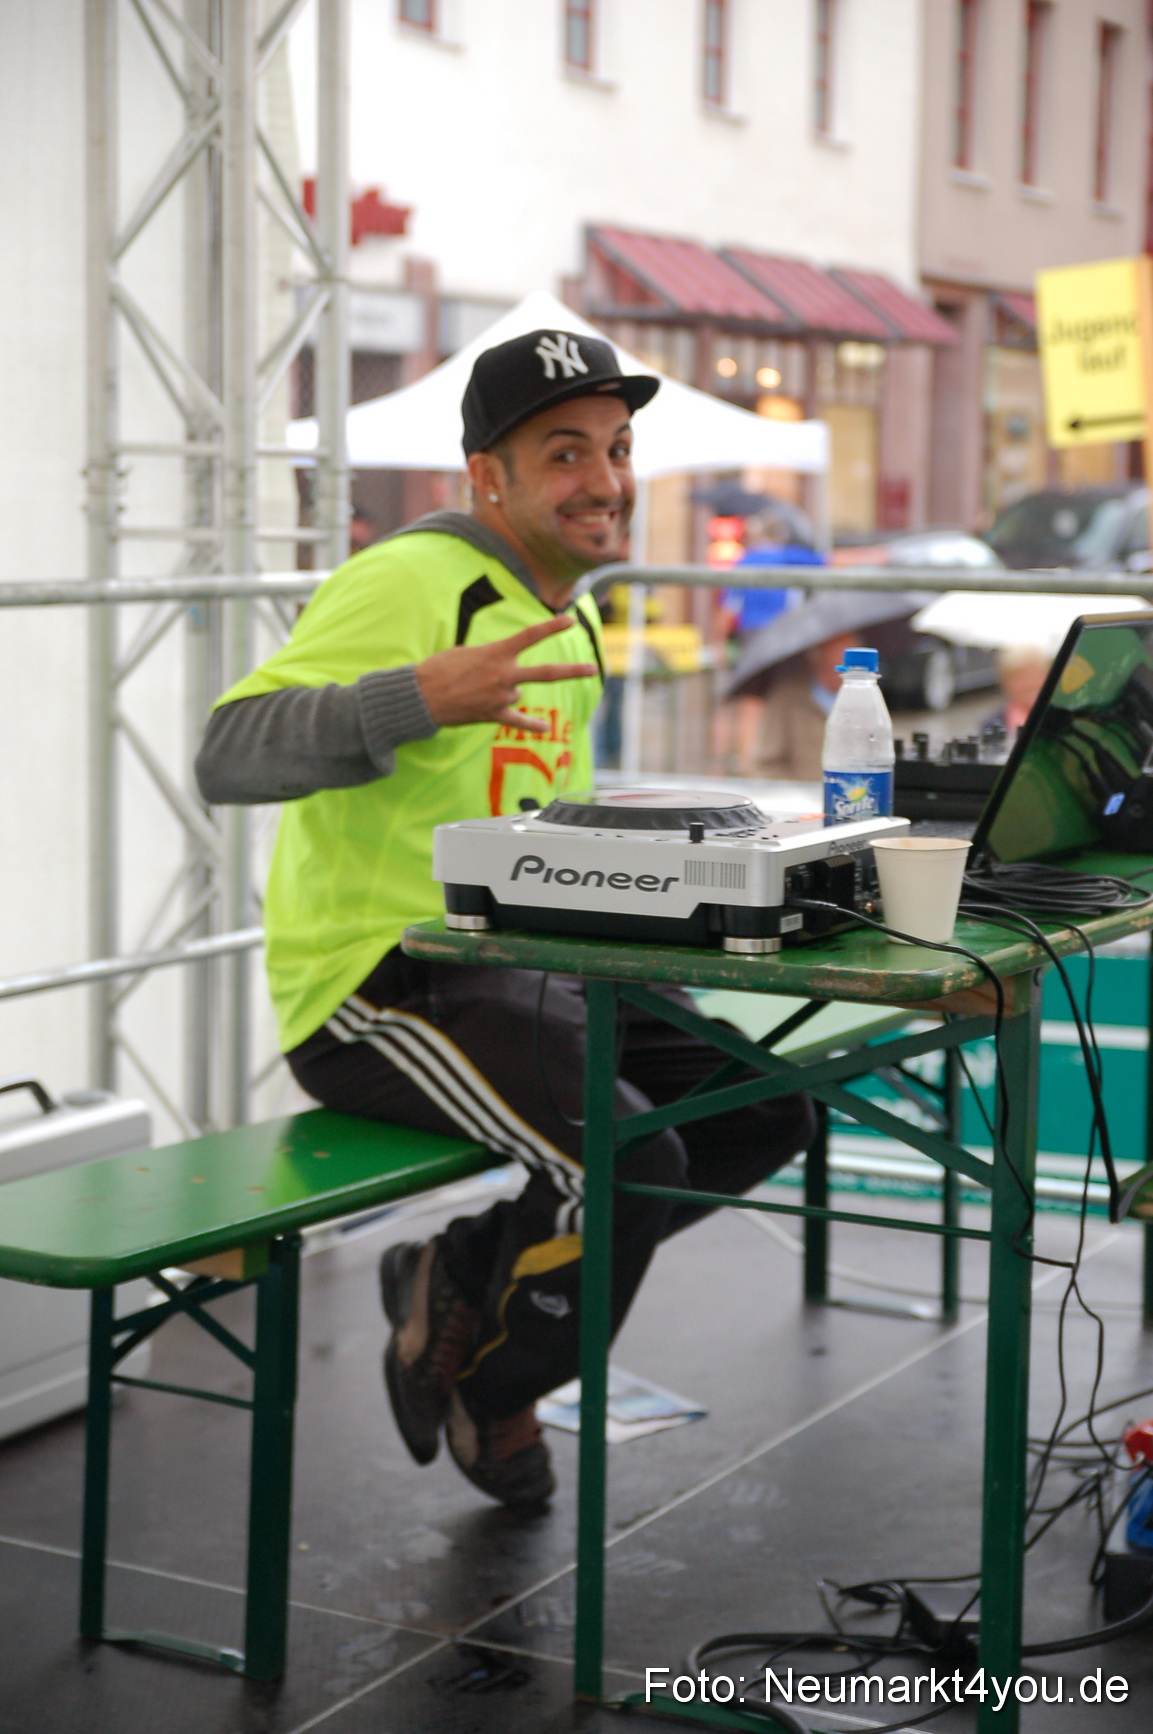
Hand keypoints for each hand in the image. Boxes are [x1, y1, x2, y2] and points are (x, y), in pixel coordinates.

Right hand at [415, 615, 597, 733]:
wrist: (421, 697)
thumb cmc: (438, 669)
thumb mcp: (466, 652)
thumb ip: (492, 658)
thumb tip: (507, 674)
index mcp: (496, 653)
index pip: (530, 636)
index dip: (551, 627)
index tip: (569, 620)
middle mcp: (504, 675)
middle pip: (546, 673)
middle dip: (572, 671)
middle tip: (593, 669)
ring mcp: (501, 697)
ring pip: (517, 694)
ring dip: (504, 691)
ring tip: (476, 689)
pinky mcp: (493, 715)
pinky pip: (518, 721)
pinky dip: (531, 724)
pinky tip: (545, 728)